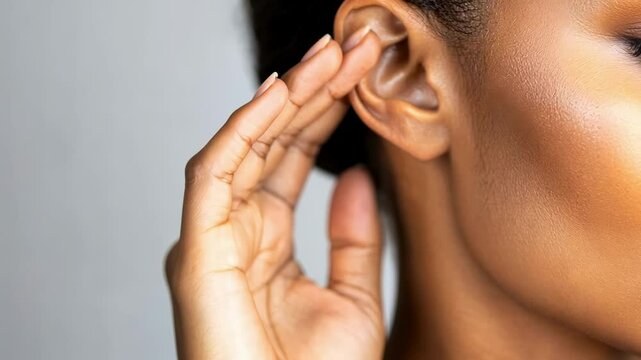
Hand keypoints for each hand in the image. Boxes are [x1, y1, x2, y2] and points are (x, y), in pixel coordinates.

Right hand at [165, 28, 383, 359]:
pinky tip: (283, 91)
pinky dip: (245, 126)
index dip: (323, 114)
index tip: (358, 77)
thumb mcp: (353, 297)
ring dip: (286, 96)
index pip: (292, 158)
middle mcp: (236, 228)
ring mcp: (213, 234)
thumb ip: (354, 238)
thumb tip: (358, 178)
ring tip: (329, 56)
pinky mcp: (196, 247)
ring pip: (245, 144)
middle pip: (270, 142)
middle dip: (311, 90)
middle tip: (350, 47)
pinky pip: (216, 170)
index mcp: (267, 238)